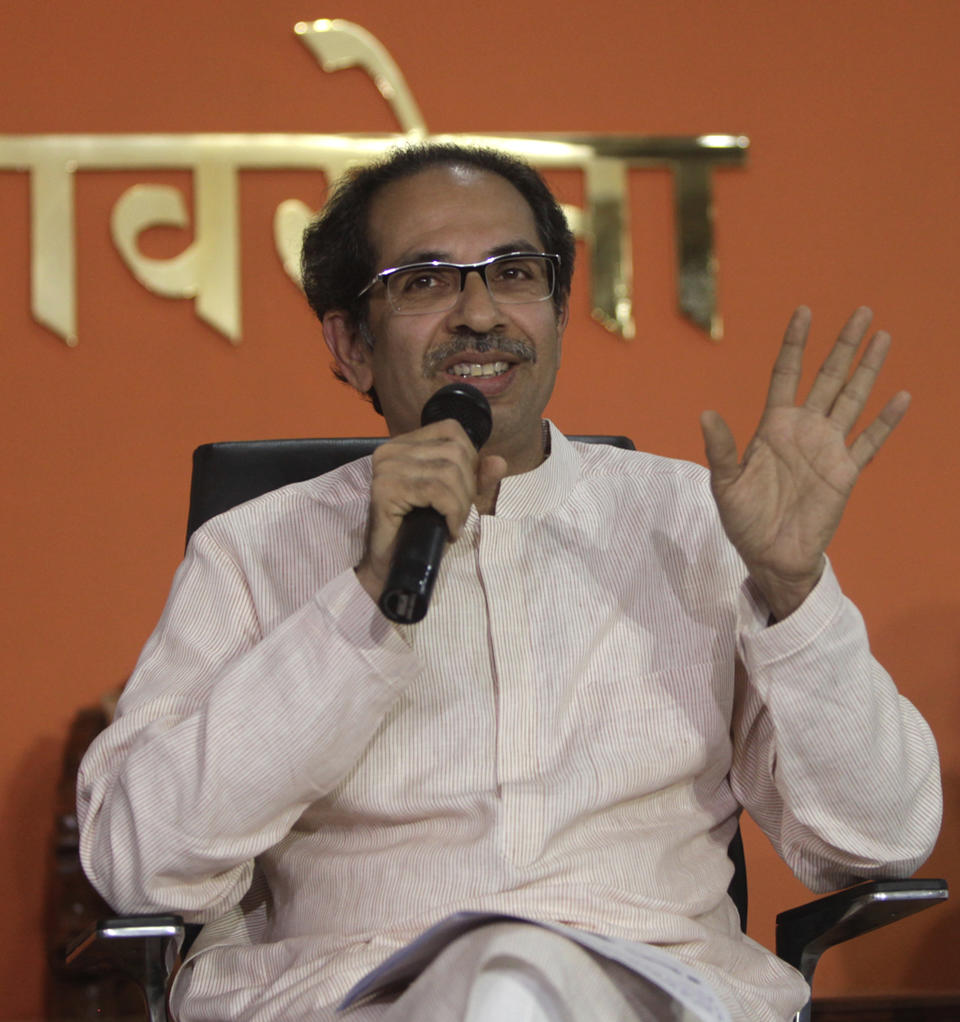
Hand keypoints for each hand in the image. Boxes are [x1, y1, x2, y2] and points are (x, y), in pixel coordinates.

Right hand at [355, 419, 507, 603]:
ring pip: (448, 472)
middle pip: (454, 452)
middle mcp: (391, 450)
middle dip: (467, 486)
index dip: (470, 460)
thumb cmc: (421, 531)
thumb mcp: (456, 499)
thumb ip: (477, 478)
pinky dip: (452, 512)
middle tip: (458, 515)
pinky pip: (436, 491)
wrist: (391, 566)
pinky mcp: (386, 489)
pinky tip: (449, 530)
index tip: (464, 491)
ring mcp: (386, 468)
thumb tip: (499, 462)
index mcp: (404, 444)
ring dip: (460, 504)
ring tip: (453, 524)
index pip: (451, 430)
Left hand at [700, 306, 909, 619]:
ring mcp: (827, 448)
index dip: (795, 345)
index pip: (786, 375)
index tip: (804, 312)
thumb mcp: (725, 482)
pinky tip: (900, 396)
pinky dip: (885, 420)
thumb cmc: (743, 519)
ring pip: (852, 399)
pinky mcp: (845, 472)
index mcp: (773, 426)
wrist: (770, 555)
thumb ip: (720, 448)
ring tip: (882, 336)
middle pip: (827, 377)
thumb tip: (705, 414)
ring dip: (867, 369)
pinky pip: (869, 441)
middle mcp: (803, 430)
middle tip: (862, 311)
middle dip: (843, 345)